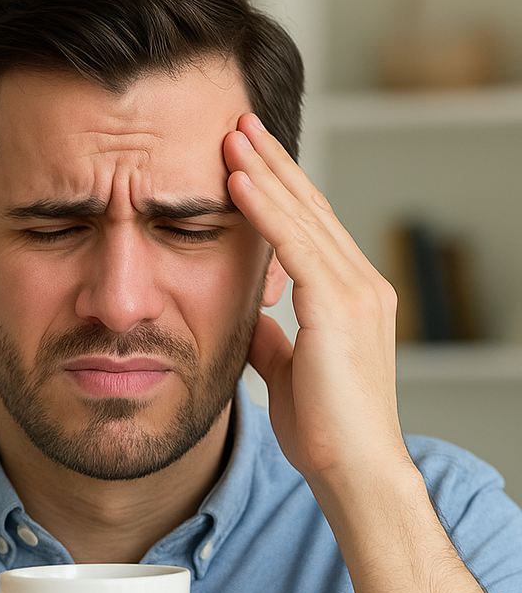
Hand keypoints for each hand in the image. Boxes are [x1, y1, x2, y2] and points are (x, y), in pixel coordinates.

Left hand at [225, 113, 407, 490]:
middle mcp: (361, 285)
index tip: (245, 156)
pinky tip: (237, 181)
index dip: (278, 189)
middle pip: (311, 207)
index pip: (310, 227)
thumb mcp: (285, 371)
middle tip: (238, 121)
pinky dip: (265, 209)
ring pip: (304, 215)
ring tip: (231, 134)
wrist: (353, 470)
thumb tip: (246, 318)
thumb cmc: (322, 431)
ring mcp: (356, 292)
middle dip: (273, 162)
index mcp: (350, 298)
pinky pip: (296, 244)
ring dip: (265, 171)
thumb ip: (270, 337)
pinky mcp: (339, 307)